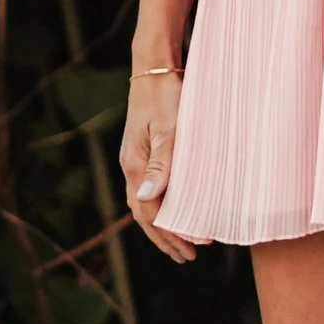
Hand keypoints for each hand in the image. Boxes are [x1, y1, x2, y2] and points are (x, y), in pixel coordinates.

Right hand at [120, 66, 195, 264]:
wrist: (155, 67)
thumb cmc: (166, 95)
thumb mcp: (168, 129)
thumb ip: (161, 163)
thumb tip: (147, 198)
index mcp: (134, 165)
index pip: (149, 212)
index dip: (170, 233)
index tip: (192, 248)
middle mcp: (131, 166)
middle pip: (144, 214)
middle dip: (164, 238)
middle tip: (186, 257)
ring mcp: (135, 159)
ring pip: (144, 203)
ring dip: (162, 225)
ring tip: (179, 242)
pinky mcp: (143, 151)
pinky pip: (148, 188)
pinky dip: (160, 205)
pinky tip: (174, 208)